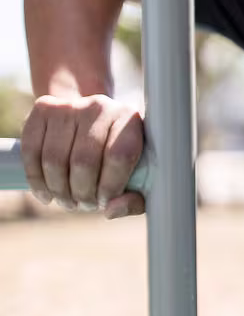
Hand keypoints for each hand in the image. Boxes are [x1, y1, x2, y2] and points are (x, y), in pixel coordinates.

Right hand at [20, 94, 145, 217]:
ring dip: (60, 191)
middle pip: (83, 161)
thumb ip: (135, 200)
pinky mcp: (43, 109)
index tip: (104, 202)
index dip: (109, 187)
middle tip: (85, 205)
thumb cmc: (120, 156)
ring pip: (55, 159)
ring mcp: (69, 106)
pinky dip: (36, 180)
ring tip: (69, 202)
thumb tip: (110, 210)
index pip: (118, 156)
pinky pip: (32, 151)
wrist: (94, 119)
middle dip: (82, 193)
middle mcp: (100, 107)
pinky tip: (47, 195)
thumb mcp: (140, 178)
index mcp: (130, 119)